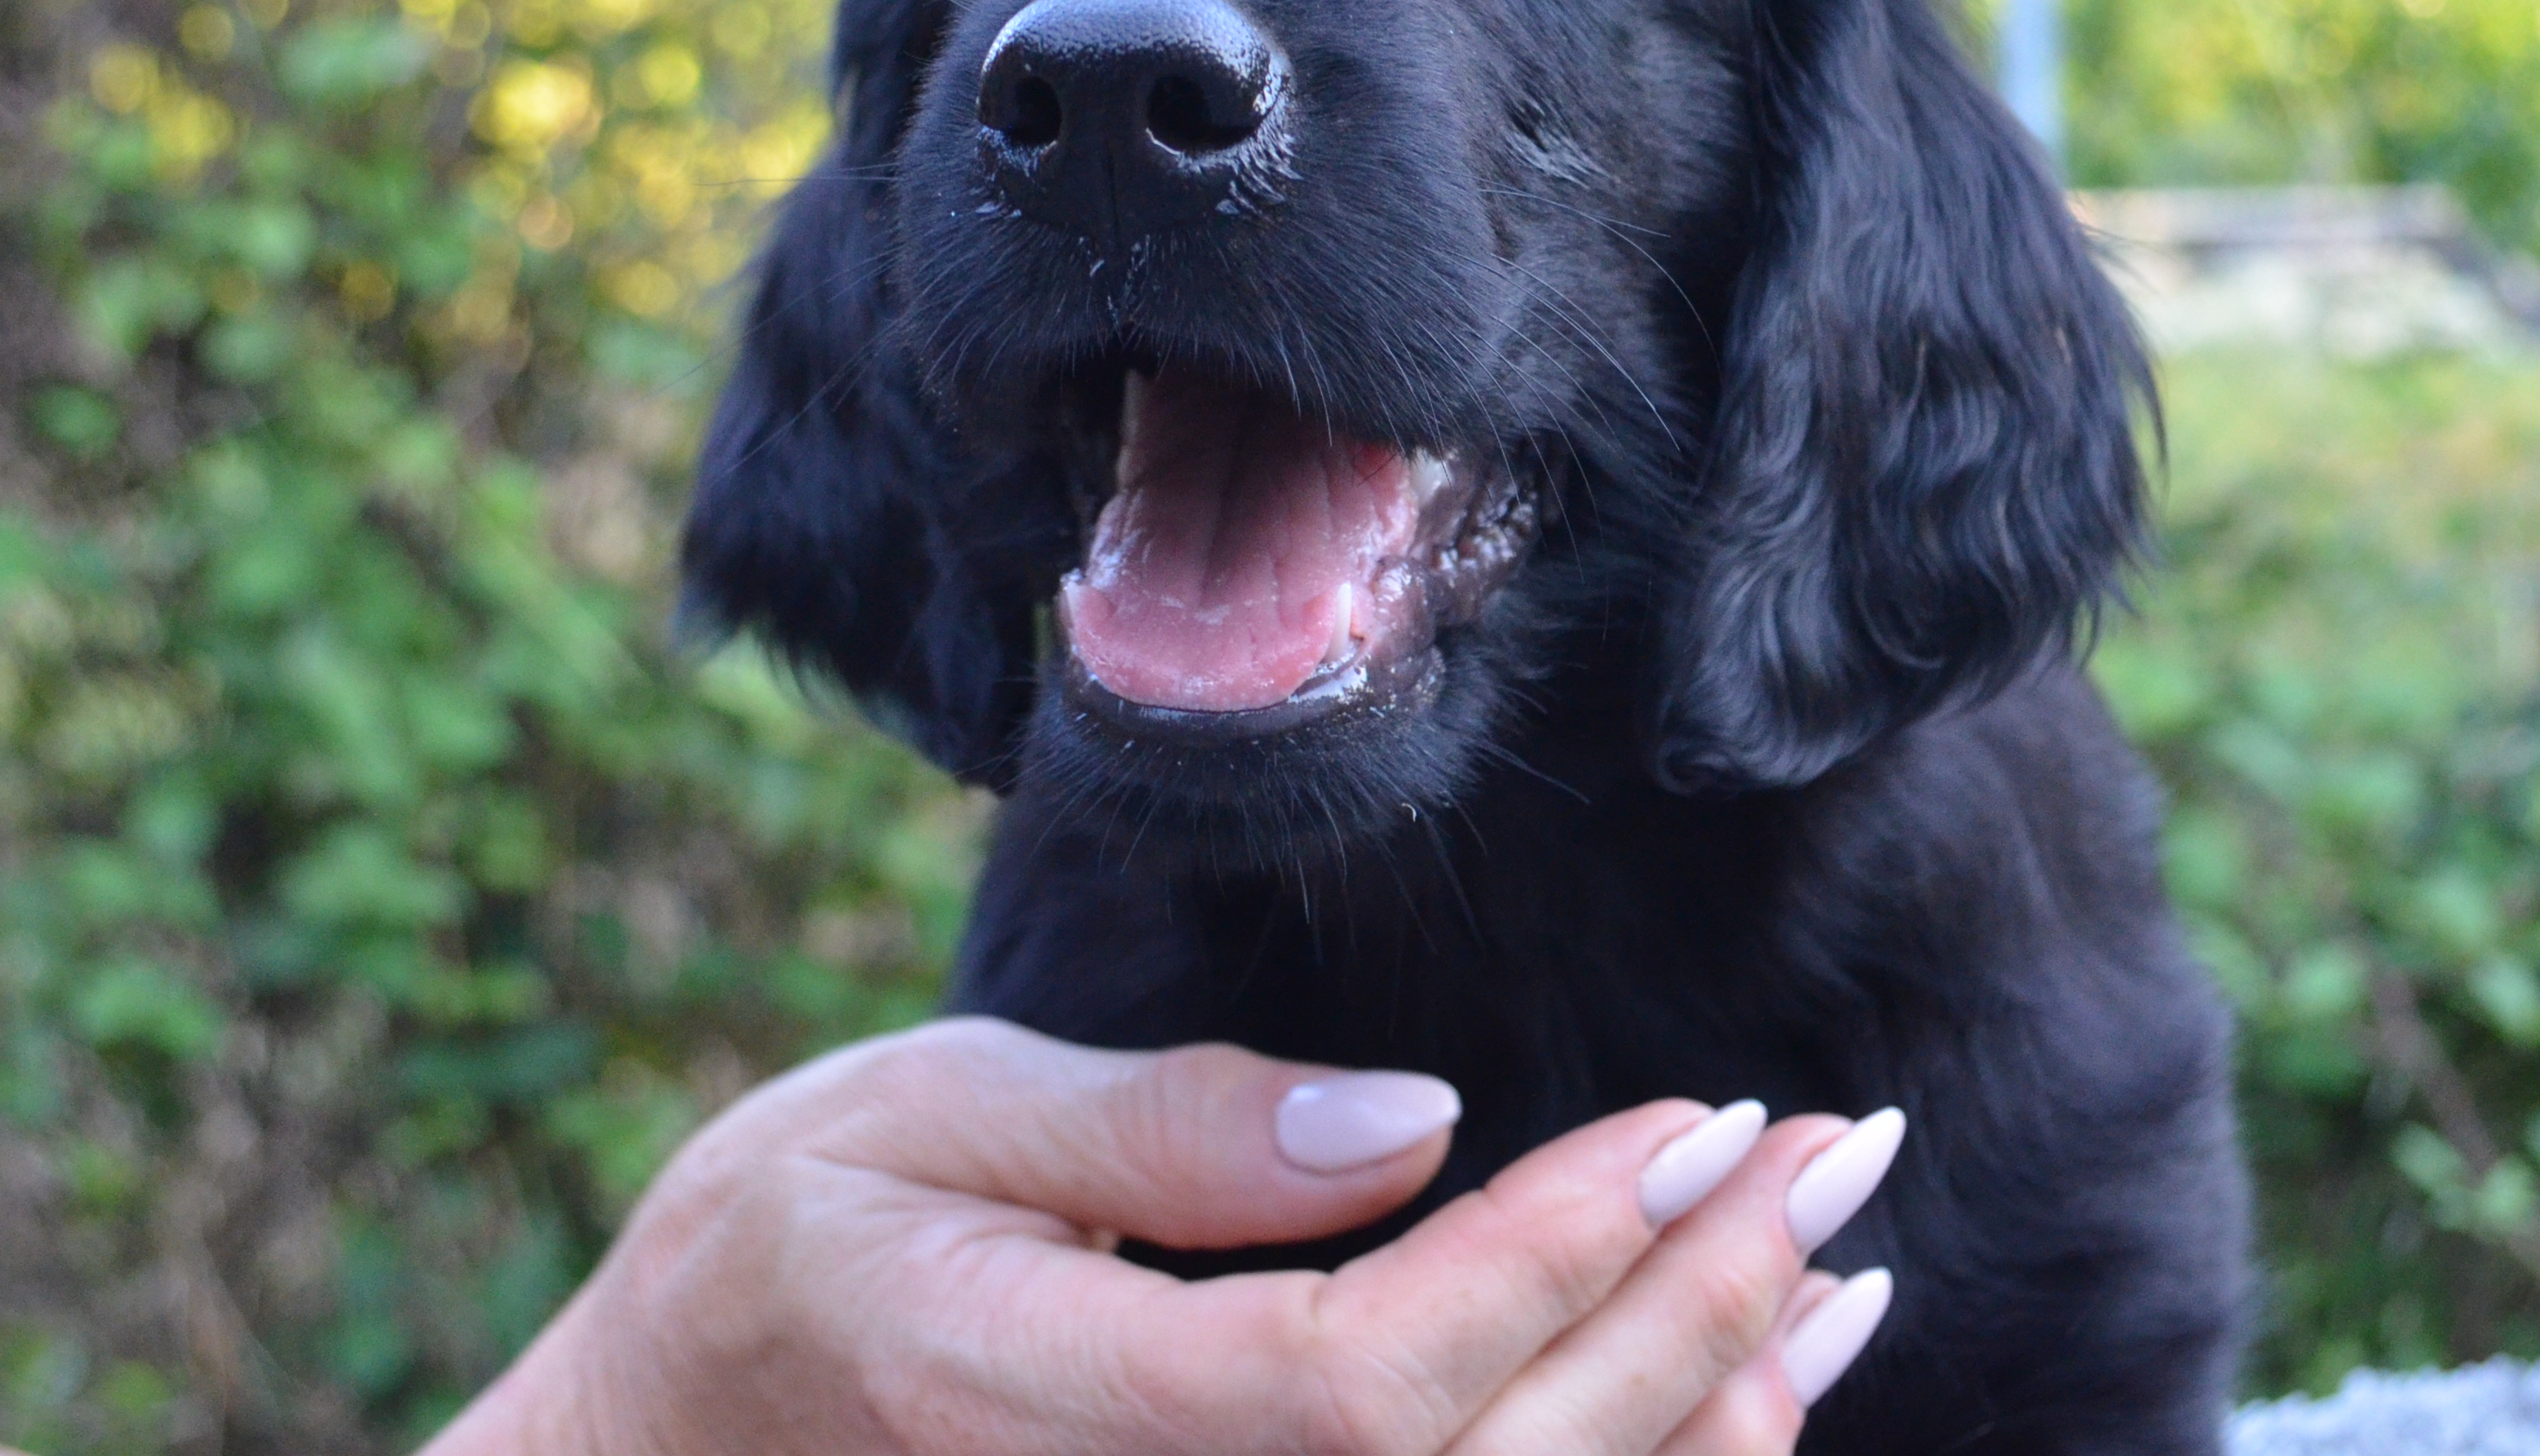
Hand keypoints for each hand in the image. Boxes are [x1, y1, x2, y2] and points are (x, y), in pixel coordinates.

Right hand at [427, 1016, 1901, 1455]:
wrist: (690, 1448)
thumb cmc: (789, 1254)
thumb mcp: (917, 1119)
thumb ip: (1160, 1136)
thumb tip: (1412, 1123)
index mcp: (1050, 1407)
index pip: (1364, 1382)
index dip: (1558, 1260)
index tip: (1704, 1117)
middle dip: (1700, 1313)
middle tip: (1850, 1147)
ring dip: (1712, 1413)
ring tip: (1841, 1260)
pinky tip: (1750, 1390)